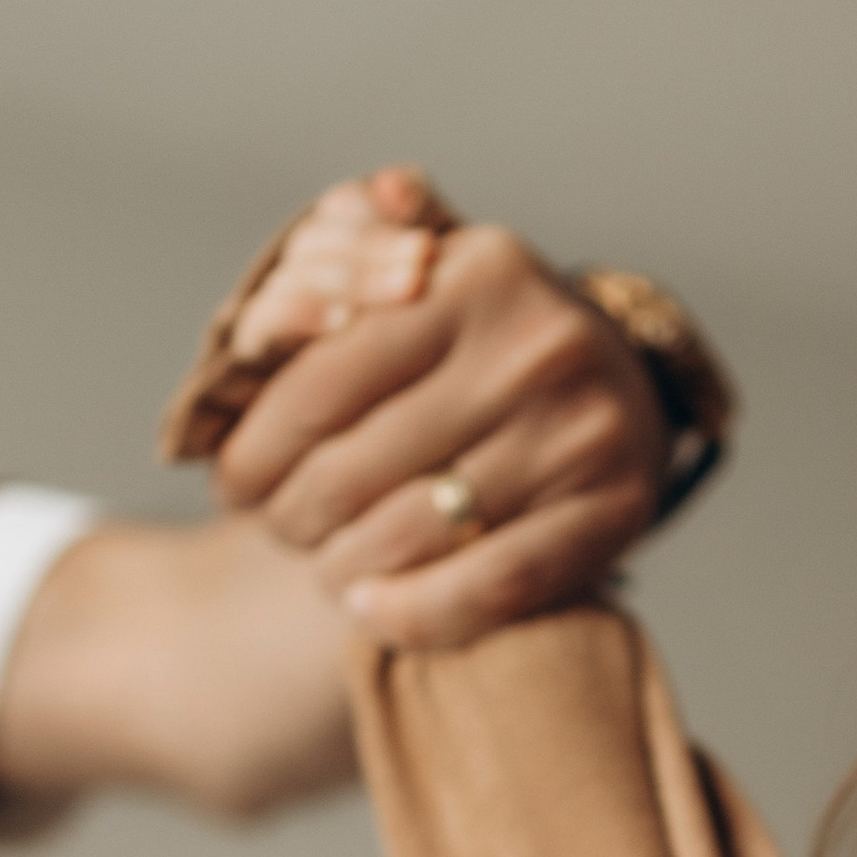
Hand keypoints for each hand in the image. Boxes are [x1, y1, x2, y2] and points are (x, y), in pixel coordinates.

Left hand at [210, 175, 671, 648]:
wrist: (623, 390)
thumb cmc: (487, 341)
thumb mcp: (426, 273)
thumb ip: (353, 252)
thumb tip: (314, 242)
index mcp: (474, 272)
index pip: (321, 380)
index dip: (256, 448)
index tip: (234, 481)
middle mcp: (534, 347)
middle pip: (353, 468)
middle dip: (291, 515)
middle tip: (281, 527)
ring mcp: (578, 434)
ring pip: (410, 533)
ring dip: (341, 569)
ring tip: (326, 567)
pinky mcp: (614, 512)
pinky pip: (490, 586)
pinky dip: (415, 614)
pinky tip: (373, 611)